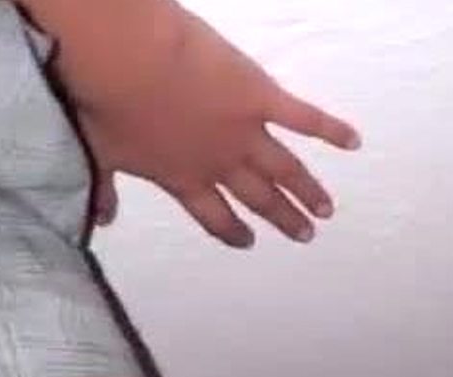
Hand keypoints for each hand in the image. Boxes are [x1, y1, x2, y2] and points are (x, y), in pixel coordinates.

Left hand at [75, 9, 359, 246]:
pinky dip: (330, 131)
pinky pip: (303, 119)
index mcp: (181, 177)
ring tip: (328, 208)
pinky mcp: (262, 97)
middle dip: (282, 217)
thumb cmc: (104, 103)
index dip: (231, 230)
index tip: (248, 240)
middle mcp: (219, 163)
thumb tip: (102, 221)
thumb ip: (104, 190)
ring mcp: (245, 132)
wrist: (125, 61)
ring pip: (285, 169)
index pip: (213, 214)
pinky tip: (354, 142)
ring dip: (308, 190)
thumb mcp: (98, 153)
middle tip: (305, 233)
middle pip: (258, 198)